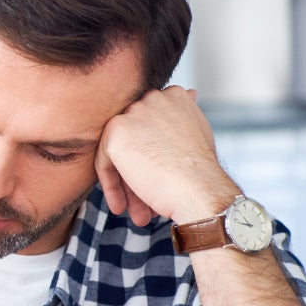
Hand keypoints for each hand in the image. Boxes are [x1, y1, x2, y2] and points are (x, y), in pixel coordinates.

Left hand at [95, 86, 236, 225]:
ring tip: (138, 211)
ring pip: (118, 152)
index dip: (151, 153)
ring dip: (127, 184)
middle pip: (133, 139)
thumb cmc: (202, 172)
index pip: (148, 126)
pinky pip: (104, 162)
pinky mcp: (116, 132)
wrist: (200, 191)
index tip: (158, 174)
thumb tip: (189, 93)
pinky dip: (111, 186)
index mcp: (174, 96)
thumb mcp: (197, 133)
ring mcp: (133, 113)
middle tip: (146, 201)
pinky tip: (121, 207)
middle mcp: (153, 97)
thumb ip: (183, 114)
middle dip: (139, 171)